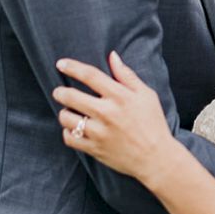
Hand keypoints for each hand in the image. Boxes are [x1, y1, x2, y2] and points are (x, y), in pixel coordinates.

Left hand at [53, 52, 176, 183]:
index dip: (72, 67)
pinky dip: (68, 133)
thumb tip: (112, 56)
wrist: (156, 157)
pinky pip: (70, 138)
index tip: (61, 64)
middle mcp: (107, 113)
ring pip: (67, 119)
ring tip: (68, 112)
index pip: (90, 76)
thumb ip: (127, 75)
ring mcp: (99, 132)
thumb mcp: (146, 95)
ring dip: (64, 113)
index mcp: (120, 97)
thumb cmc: (153, 123)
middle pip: (71, 96)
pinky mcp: (95, 149)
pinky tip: (73, 129)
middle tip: (59, 92)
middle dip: (60, 92)